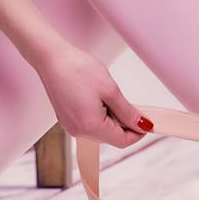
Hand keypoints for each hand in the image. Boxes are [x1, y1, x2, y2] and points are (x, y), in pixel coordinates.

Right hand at [35, 41, 152, 148]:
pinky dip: (99, 115)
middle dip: (124, 124)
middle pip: (111, 137)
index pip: (122, 142)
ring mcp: (70, 126)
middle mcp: (78, 132)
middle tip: (128, 102)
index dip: (137, 133)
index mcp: (91, 127)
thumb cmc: (78, 69)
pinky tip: (97, 97)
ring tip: (108, 95)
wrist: (51, 58)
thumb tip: (142, 125)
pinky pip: (89, 124)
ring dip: (111, 119)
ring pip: (100, 131)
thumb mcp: (110, 89)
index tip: (147, 121)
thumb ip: (128, 112)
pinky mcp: (66, 119)